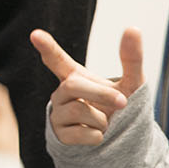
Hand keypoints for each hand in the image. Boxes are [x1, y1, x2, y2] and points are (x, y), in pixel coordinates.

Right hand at [31, 27, 145, 146]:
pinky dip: (97, 136)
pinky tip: (97, 135)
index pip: (57, 60)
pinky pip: (80, 133)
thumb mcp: (131, 82)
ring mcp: (58, 113)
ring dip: (102, 119)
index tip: (35, 34)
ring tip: (105, 123)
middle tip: (122, 102)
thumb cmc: (119, 106)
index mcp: (75, 76)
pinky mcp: (60, 135)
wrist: (118, 138)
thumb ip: (132, 58)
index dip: (47, 47)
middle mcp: (62, 93)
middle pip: (73, 86)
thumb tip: (133, 28)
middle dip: (101, 94)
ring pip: (78, 111)